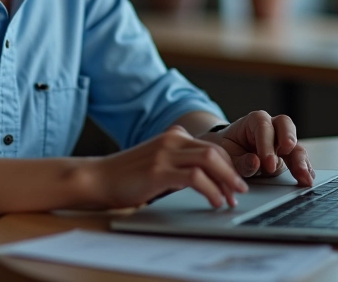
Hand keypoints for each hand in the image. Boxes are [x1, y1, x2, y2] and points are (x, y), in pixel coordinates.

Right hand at [82, 126, 248, 210]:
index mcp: (173, 136)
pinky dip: (211, 189)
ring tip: (231, 198)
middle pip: (215, 151)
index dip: (228, 165)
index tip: (235, 184)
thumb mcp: (157, 163)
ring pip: (209, 160)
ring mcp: (165, 153)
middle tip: (240, 192)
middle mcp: (171, 140)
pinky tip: (214, 201)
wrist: (98, 177)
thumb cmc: (126, 175)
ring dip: (226, 180)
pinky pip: (195, 177)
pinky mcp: (158, 171)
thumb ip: (178, 164)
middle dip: (232, 173)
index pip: (211, 146)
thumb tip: (206, 180)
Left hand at [201, 111, 314, 186]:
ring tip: (304, 177)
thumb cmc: (228, 149)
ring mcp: (281, 141)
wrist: (229, 150)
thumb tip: (255, 163)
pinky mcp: (288, 156)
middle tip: (286, 155)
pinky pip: (299, 159)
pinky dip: (304, 169)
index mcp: (254, 121)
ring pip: (296, 143)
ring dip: (301, 160)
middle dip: (288, 140)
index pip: (263, 126)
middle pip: (285, 125)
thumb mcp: (228, 155)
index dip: (267, 144)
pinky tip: (307, 180)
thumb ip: (240, 161)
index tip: (268, 164)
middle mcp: (271, 127)